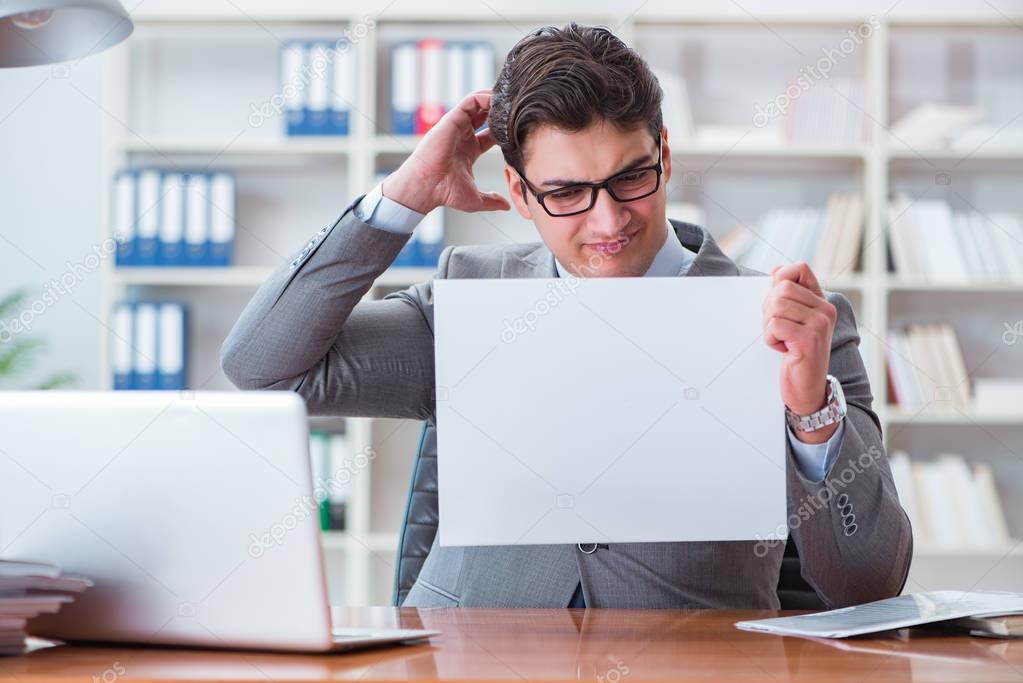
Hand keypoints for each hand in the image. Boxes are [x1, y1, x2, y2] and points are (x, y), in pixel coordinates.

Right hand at [382, 90, 510, 214]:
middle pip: (484, 116)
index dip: (504, 130)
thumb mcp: (475, 199)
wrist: (427, 187)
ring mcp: (457, 127)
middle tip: (518, 109)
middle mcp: (463, 136)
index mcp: (469, 150)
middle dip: (500, 111)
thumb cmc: (445, 193)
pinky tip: (498, 100)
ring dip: (494, 100)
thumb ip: (492, 201)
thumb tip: (507, 206)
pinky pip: (470, 101)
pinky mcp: (452, 119)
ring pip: (478, 104)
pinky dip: (484, 97)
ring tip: (511, 100)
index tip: (518, 129)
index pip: (490, 134)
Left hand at [763, 262, 838, 442]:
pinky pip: (774, 326)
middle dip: (769, 309)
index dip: (780, 282)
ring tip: (782, 341)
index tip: (779, 306)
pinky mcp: (809, 339)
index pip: (798, 269)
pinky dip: (770, 339)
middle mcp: (825, 310)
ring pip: (775, 307)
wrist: (807, 389)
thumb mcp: (792, 321)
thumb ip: (787, 296)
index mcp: (821, 302)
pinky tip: (783, 350)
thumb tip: (776, 269)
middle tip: (778, 330)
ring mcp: (820, 324)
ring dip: (769, 327)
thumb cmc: (796, 355)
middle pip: (781, 288)